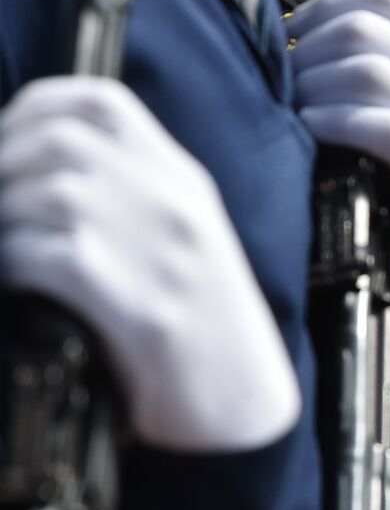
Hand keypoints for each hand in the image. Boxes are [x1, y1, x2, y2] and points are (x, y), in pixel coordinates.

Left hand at [0, 77, 299, 451]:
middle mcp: (177, 206)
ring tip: (1, 245)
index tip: (6, 140)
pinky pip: (41, 256)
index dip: (35, 108)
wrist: (245, 407)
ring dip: (1, 219)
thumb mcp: (183, 246)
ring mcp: (162, 253)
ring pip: (46, 195)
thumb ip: (132, 200)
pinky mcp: (140, 305)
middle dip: (1, 165)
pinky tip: (11, 282)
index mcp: (187, 184)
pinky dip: (9, 264)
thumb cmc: (201, 334)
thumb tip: (38, 175)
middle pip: (61, 142)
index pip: (102, 103)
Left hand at [288, 0, 389, 286]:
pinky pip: (371, 126)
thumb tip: (326, 41)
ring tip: (298, 107)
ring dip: (313, 87)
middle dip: (308, 51)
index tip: (296, 32)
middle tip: (289, 80)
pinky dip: (330, 123)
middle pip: (360, 29)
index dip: (326, 6)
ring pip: (361, 71)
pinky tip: (313, 130)